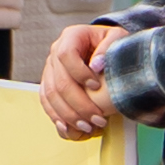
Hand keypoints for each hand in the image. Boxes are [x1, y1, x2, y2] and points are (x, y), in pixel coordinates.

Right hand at [36, 19, 117, 139]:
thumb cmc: (112, 44)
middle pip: (59, 81)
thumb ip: (108, 47)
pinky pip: (47, 102)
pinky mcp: (49, 83)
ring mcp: (50, 69)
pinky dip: (57, 116)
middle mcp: (56, 51)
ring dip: (69, 115)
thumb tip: (96, 65)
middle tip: (98, 118)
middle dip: (79, 104)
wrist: (104, 48)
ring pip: (51, 96)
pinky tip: (69, 127)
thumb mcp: (117, 38)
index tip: (97, 87)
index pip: (66, 55)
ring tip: (88, 127)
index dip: (80, 73)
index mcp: (71, 36)